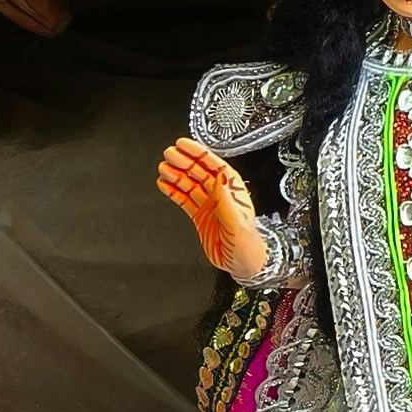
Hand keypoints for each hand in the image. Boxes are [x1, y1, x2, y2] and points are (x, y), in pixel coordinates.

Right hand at [156, 136, 265, 280]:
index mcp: (233, 193)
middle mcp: (221, 196)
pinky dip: (174, 192)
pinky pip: (184, 200)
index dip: (201, 154)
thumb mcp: (239, 225)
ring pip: (190, 185)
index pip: (216, 167)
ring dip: (177, 175)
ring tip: (163, 166)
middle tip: (169, 153)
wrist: (243, 266)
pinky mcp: (200, 217)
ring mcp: (209, 206)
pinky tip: (164, 184)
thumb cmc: (249, 247)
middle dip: (185, 161)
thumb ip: (228, 202)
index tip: (186, 145)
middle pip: (200, 172)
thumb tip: (221, 178)